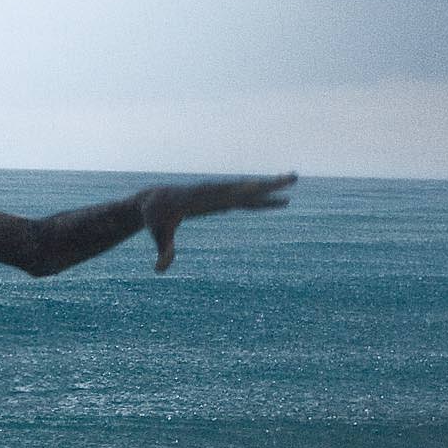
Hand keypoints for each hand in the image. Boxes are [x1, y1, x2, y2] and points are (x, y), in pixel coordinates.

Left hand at [139, 173, 294, 270]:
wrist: (153, 201)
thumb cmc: (155, 218)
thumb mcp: (158, 235)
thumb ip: (163, 251)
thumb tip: (160, 269)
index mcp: (195, 197)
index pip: (218, 194)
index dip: (236, 190)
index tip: (255, 186)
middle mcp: (211, 191)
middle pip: (241, 187)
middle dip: (265, 184)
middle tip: (290, 177)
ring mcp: (219, 194)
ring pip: (248, 190)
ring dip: (271, 186)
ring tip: (295, 179)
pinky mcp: (223, 199)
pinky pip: (247, 199)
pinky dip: (264, 199)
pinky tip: (282, 200)